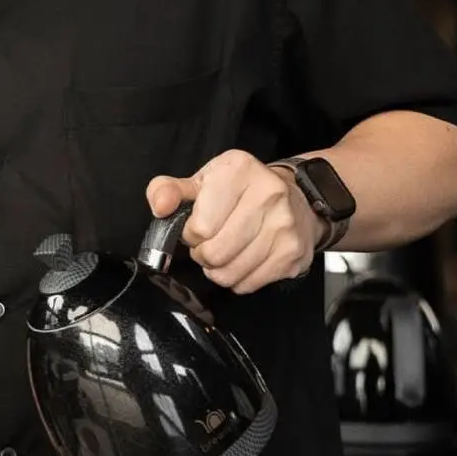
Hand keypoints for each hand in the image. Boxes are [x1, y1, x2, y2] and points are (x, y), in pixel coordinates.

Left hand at [147, 150, 321, 293]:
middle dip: (204, 254)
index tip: (198, 227)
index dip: (191, 234)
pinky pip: (249, 284)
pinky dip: (239, 279)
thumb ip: (169, 190)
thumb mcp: (202, 181)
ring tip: (226, 252)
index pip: (199, 226)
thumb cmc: (241, 191)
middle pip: (215, 253)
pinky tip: (244, 260)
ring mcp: (284, 225)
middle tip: (210, 243)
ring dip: (219, 270)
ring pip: (230, 274)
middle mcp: (268, 194)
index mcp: (238, 171)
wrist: (297, 199)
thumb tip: (160, 205)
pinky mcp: (293, 253)